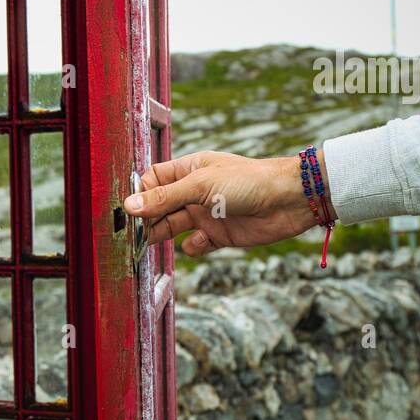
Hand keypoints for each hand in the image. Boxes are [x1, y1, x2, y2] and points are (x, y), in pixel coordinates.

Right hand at [124, 149, 328, 256]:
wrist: (289, 201)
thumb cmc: (248, 181)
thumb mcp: (201, 186)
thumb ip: (165, 198)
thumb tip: (130, 206)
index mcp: (188, 171)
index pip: (153, 181)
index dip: (141, 194)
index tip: (130, 210)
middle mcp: (194, 193)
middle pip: (159, 207)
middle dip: (147, 219)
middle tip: (135, 232)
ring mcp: (206, 214)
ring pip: (172, 227)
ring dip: (162, 235)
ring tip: (152, 241)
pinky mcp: (219, 235)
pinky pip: (195, 245)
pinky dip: (194, 247)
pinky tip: (203, 241)